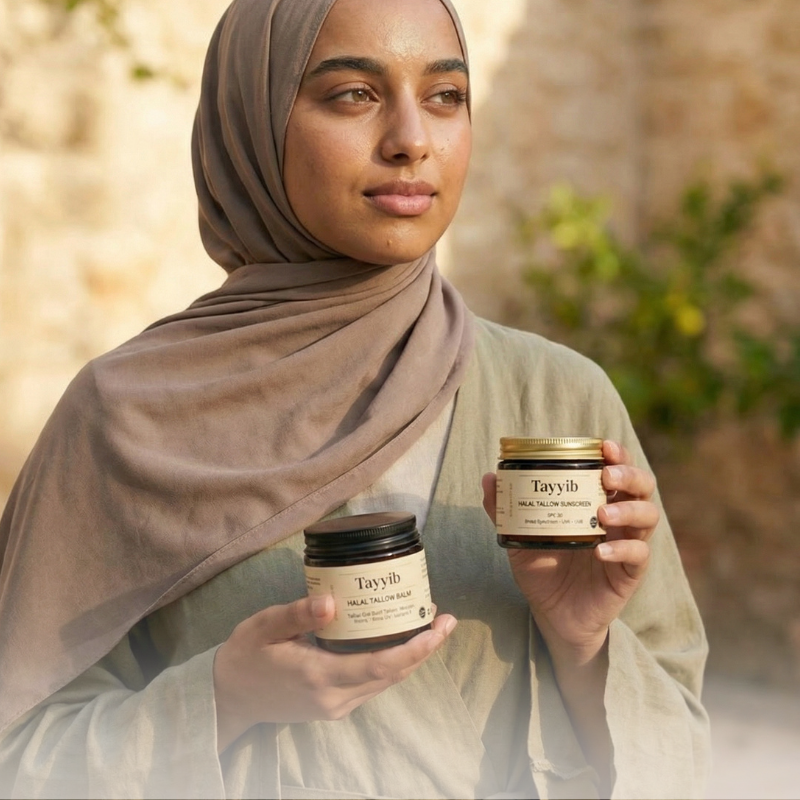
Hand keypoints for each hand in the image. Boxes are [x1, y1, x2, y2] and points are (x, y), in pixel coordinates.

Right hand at [213, 595, 456, 751]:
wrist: (227, 698)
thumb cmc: (245, 656)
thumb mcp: (265, 626)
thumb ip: (298, 614)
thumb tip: (333, 601)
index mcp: (320, 676)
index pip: (380, 665)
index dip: (415, 648)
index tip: (438, 627)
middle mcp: (334, 697)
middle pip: (392, 674)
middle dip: (424, 648)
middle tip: (445, 619)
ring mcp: (334, 706)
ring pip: (385, 681)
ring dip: (411, 657)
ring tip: (430, 626)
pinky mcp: (333, 706)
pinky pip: (372, 684)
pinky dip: (393, 664)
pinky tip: (399, 642)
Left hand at [481, 440, 657, 662]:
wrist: (552, 614)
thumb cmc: (542, 569)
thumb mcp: (519, 536)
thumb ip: (505, 509)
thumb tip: (489, 477)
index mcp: (596, 501)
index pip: (616, 469)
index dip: (617, 454)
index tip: (604, 446)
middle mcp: (618, 518)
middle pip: (642, 486)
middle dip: (629, 474)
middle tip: (606, 476)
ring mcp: (627, 543)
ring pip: (648, 515)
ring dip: (628, 509)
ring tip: (602, 513)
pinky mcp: (630, 572)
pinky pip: (639, 555)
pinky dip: (622, 549)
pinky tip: (600, 551)